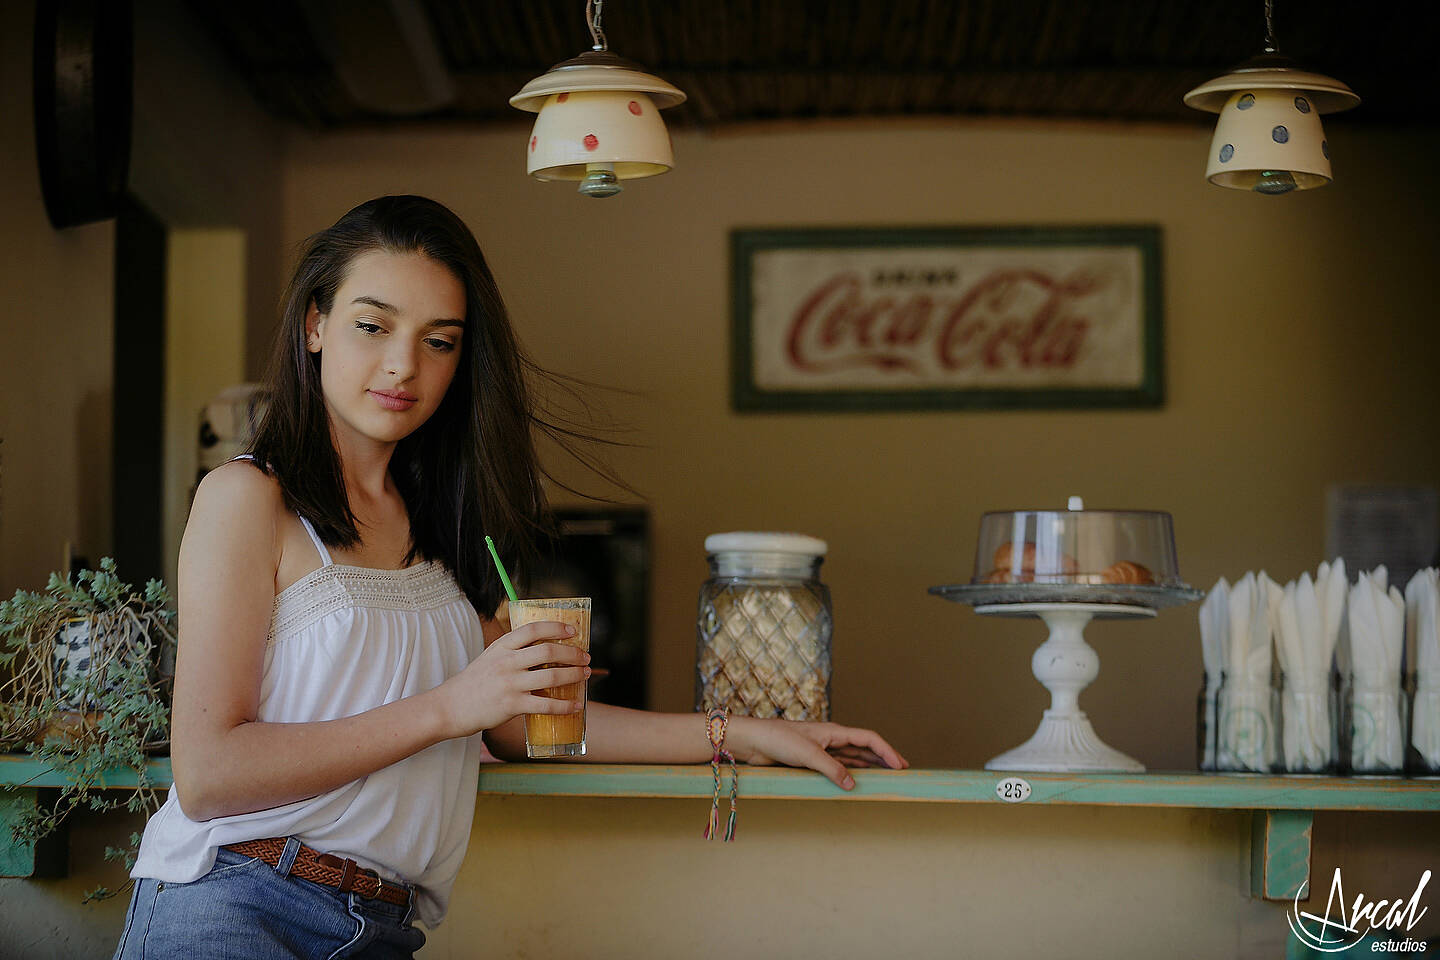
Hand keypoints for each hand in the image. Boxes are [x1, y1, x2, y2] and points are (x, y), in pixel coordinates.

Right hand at [435, 620, 589, 738]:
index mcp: (502, 647)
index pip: (533, 629)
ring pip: (552, 675)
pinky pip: (545, 704)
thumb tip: (545, 649)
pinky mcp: (512, 705)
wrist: (450, 707)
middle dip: (573, 653)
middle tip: (586, 657)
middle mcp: (507, 662)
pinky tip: (575, 705)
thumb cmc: (474, 683)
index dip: (556, 627)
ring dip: (574, 675)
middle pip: (548, 650)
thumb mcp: (490, 657)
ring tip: (585, 675)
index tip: (572, 631)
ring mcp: (510, 683)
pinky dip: (564, 705)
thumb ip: (513, 652)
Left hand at [725, 716, 908, 789]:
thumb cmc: (778, 739)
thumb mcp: (808, 754)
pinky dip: (850, 774)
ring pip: (852, 758)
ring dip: (868, 767)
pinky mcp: (811, 761)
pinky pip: (838, 767)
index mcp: (834, 731)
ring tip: (884, 778)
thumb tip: (852, 785)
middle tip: (900, 771)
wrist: (754, 742)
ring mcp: (822, 750)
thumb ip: (831, 769)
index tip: (900, 765)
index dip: (887, 751)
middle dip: (883, 758)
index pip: (869, 738)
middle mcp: (831, 739)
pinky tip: (855, 782)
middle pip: (864, 748)